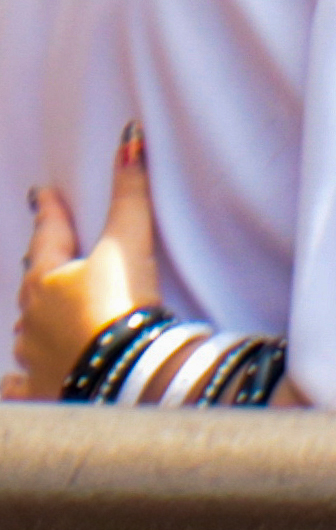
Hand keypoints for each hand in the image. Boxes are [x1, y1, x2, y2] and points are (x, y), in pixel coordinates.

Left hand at [14, 130, 153, 399]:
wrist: (123, 373)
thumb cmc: (120, 307)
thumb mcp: (128, 245)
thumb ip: (130, 197)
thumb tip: (128, 142)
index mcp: (45, 280)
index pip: (48, 236)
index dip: (50, 213)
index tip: (44, 196)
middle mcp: (31, 316)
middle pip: (33, 284)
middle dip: (41, 269)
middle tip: (46, 257)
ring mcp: (34, 354)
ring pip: (26, 330)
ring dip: (34, 321)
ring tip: (41, 316)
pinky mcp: (46, 387)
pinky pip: (20, 386)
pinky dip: (15, 383)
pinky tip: (9, 384)